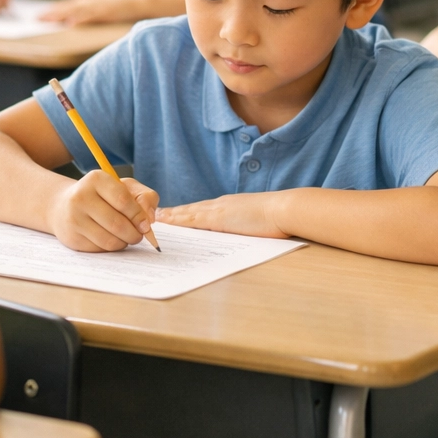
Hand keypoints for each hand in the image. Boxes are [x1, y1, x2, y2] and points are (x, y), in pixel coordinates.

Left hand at [40, 0, 146, 25]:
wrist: (139, 2)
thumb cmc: (119, 9)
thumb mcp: (100, 11)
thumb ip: (86, 15)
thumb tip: (71, 24)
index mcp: (87, 1)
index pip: (65, 5)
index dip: (51, 10)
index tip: (38, 15)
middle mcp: (89, 1)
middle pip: (66, 6)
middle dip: (51, 12)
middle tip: (36, 18)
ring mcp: (97, 5)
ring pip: (75, 9)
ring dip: (61, 14)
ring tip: (47, 20)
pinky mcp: (106, 11)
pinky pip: (91, 15)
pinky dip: (81, 18)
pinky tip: (71, 23)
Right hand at [45, 171, 158, 251]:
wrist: (64, 206)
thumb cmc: (102, 196)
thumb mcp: (124, 187)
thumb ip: (145, 197)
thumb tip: (149, 218)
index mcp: (96, 179)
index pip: (123, 200)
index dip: (139, 216)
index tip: (146, 224)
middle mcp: (81, 197)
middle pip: (117, 224)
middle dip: (134, 234)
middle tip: (139, 235)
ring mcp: (74, 219)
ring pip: (110, 240)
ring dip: (124, 242)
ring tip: (127, 237)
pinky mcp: (72, 238)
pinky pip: (100, 249)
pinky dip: (112, 247)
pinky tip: (111, 239)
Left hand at [157, 194, 288, 237]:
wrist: (284, 210)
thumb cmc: (277, 217)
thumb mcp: (257, 220)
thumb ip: (246, 224)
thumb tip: (242, 232)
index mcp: (230, 206)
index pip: (202, 210)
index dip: (187, 212)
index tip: (174, 214)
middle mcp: (220, 205)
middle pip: (191, 210)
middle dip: (174, 213)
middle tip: (155, 216)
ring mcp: (217, 210)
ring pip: (187, 213)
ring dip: (171, 217)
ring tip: (154, 219)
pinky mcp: (217, 218)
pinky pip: (190, 219)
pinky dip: (176, 220)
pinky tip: (165, 223)